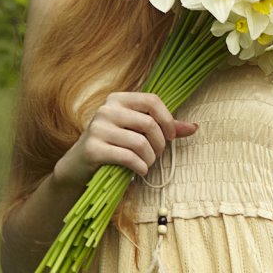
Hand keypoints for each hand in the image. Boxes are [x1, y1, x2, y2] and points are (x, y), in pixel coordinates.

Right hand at [53, 91, 196, 188]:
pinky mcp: (93, 149)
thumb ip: (163, 128)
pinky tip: (139, 172)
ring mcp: (97, 129)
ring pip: (140, 143)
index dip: (167, 119)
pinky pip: (128, 158)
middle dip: (160, 145)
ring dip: (150, 159)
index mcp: (117, 99)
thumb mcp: (135, 132)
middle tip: (156, 156)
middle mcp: (106, 110)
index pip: (152, 101)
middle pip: (149, 124)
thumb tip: (194, 127)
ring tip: (146, 165)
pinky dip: (140, 168)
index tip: (171, 137)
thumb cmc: (112, 147)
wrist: (77, 167)